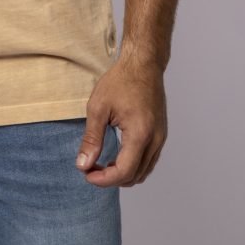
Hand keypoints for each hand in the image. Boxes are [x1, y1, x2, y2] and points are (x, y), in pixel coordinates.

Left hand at [74, 56, 166, 186]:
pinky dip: (133, 165)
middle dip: (111, 178)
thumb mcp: (98, 107)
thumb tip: (83, 164)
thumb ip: (91, 139)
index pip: (124, 171)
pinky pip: (148, 160)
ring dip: (122, 173)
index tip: (87, 174)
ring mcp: (160, 138)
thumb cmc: (121, 81)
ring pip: (143, 171)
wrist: (143, 64)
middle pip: (134, 176)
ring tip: (101, 163)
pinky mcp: (160, 134)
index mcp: (140, 133)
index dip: (103, 180)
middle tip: (91, 167)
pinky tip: (117, 156)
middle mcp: (155, 140)